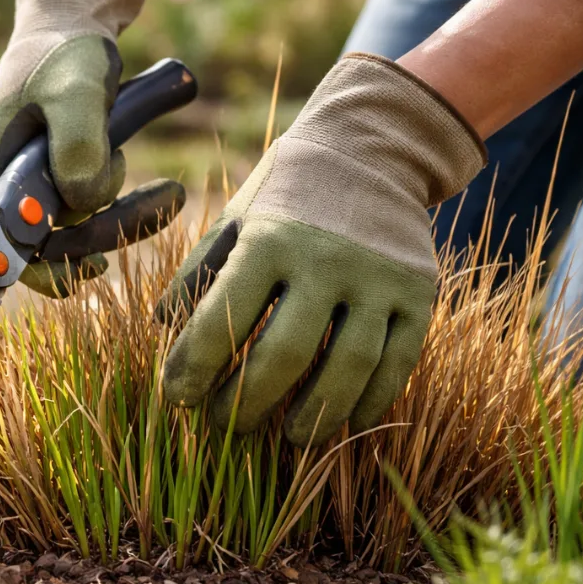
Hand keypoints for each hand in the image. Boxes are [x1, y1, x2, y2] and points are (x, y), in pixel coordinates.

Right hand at [0, 0, 182, 297]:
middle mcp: (5, 174)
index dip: (25, 271)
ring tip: (165, 195)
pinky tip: (161, 194)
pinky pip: (89, 207)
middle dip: (92, 241)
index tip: (77, 275)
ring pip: (71, 226)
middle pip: (39, 241)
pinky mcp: (61, 170)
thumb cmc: (68, 48)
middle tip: (134, 238)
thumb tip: (82, 204)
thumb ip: (78, 143)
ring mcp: (33, 174)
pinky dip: (124, 203)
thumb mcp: (78, 87)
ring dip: (119, 217)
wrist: (75, 17)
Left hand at [158, 54, 486, 445]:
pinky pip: (396, 362)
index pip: (224, 319)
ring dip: (314, 415)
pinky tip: (343, 420)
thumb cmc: (286, 193)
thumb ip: (198, 272)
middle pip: (285, 355)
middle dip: (248, 403)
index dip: (195, 367)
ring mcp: (379, 278)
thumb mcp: (235, 220)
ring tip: (288, 436)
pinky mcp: (420, 292)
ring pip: (347, 367)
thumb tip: (162, 327)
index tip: (177, 399)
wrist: (373, 147)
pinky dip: (368, 400)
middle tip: (227, 427)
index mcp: (269, 239)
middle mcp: (326, 259)